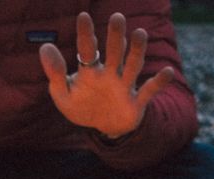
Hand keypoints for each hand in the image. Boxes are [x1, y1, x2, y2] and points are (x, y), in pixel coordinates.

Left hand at [39, 12, 173, 138]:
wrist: (103, 127)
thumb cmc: (83, 107)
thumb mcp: (63, 95)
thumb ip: (55, 73)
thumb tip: (45, 47)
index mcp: (90, 71)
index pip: (87, 50)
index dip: (85, 35)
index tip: (83, 17)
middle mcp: (110, 73)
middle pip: (114, 52)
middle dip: (115, 37)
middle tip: (116, 18)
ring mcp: (124, 86)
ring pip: (133, 66)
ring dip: (136, 51)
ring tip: (139, 34)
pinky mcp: (135, 102)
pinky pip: (149, 90)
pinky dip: (159, 82)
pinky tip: (168, 72)